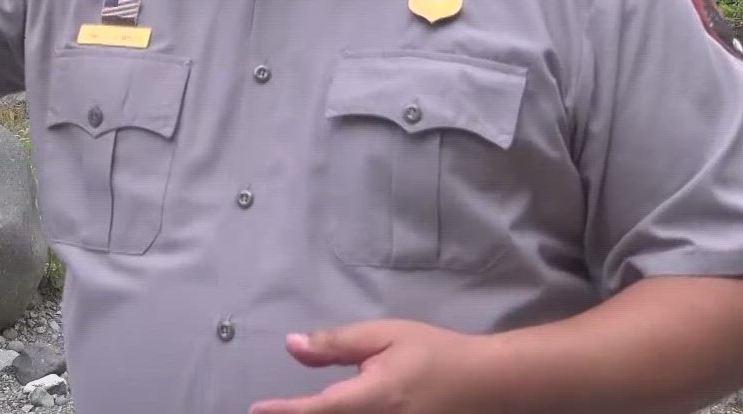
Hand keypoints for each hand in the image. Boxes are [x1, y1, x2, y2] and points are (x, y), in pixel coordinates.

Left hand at [247, 320, 493, 413]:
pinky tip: (328, 412)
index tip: (255, 410)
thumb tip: (292, 346)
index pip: (317, 411)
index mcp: (374, 399)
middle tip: (269, 412)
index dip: (283, 413)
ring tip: (295, 411)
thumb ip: (337, 344)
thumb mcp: (385, 336)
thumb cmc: (434, 353)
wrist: (488, 384)